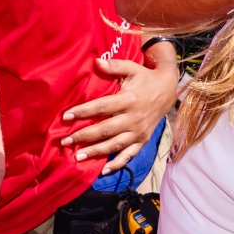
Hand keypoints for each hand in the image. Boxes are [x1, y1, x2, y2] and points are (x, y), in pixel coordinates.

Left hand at [60, 45, 179, 169]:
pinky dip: (117, 164)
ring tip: (78, 157)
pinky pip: (129, 155)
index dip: (83, 112)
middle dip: (84, 136)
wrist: (168, 90)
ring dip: (96, 152)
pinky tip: (104, 171)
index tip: (66, 117)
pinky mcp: (143, 140)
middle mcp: (133, 118)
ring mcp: (138, 132)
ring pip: (115, 145)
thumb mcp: (132, 68)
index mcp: (128, 100)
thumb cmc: (144, 78)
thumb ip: (114, 66)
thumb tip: (96, 61)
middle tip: (65, 141)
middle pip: (105, 130)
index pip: (102, 107)